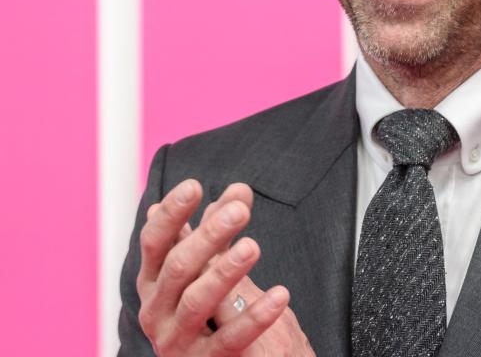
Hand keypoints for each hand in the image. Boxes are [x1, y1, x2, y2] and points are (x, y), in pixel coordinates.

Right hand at [136, 179, 314, 355]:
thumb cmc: (209, 309)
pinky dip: (255, 317)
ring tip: (252, 246)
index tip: (194, 185)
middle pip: (178, 267)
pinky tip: (281, 294)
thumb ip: (222, 230)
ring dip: (224, 272)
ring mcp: (176, 340)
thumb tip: (239, 189)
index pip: (154, 242)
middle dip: (208, 236)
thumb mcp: (211, 266)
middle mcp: (155, 311)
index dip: (171, 215)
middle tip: (239, 212)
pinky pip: (229, 339)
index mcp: (154, 281)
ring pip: (197, 301)